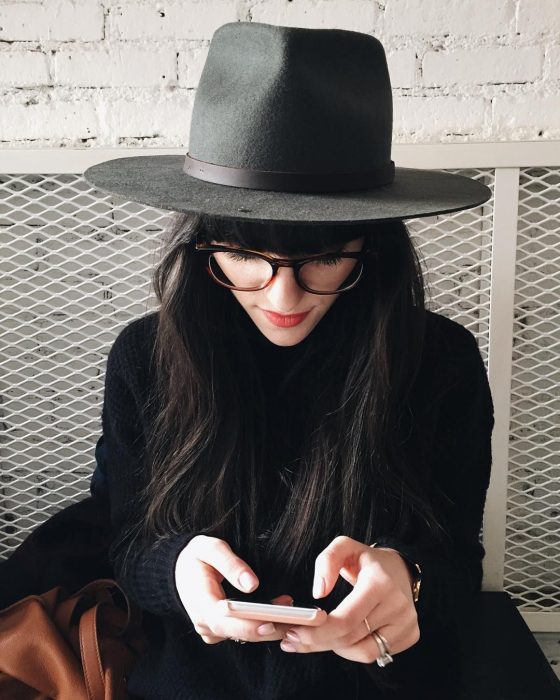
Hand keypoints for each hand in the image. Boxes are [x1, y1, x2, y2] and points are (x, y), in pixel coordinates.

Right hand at [175, 534, 292, 643]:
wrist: (178, 568)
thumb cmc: (196, 556)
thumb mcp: (210, 548)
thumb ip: (230, 564)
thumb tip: (252, 584)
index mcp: (200, 603)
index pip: (225, 621)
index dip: (250, 625)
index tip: (273, 622)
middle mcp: (205, 623)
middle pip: (239, 633)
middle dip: (270, 627)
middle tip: (298, 619)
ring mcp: (212, 630)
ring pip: (243, 635)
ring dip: (269, 626)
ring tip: (297, 614)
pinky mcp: (220, 631)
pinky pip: (242, 633)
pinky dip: (261, 625)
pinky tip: (281, 614)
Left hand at [279, 535, 419, 663]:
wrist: (400, 569)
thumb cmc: (367, 560)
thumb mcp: (344, 546)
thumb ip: (327, 561)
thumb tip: (319, 592)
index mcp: (380, 583)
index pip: (346, 619)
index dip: (318, 630)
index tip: (296, 630)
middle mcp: (398, 605)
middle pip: (350, 638)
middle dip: (317, 641)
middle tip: (293, 639)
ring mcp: (407, 623)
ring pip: (362, 652)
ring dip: (335, 648)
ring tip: (317, 638)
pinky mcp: (410, 635)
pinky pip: (375, 654)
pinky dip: (354, 650)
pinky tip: (340, 639)